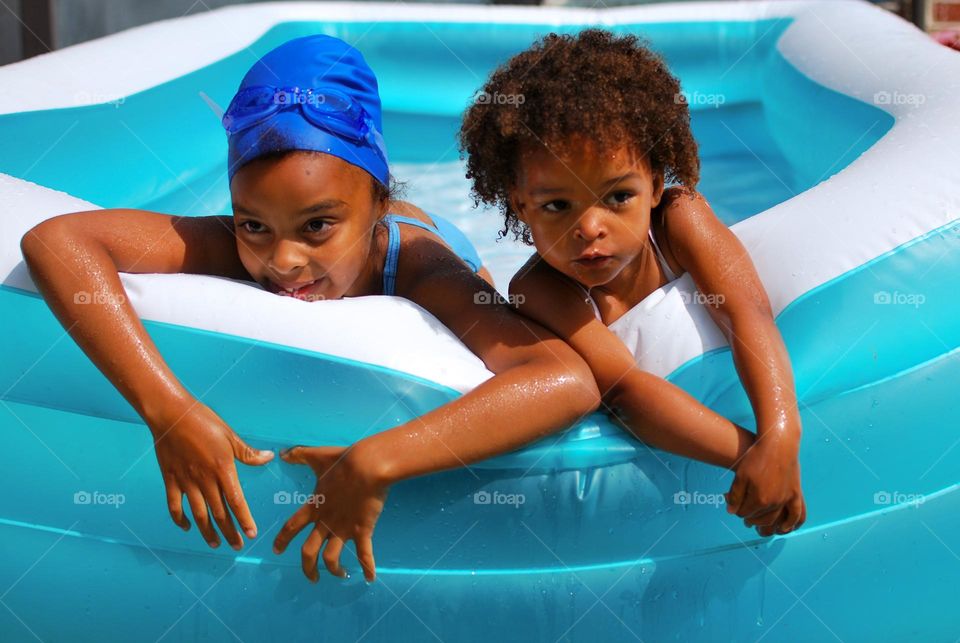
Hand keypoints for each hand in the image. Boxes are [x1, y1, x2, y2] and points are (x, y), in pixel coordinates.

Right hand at [150, 402, 273, 548]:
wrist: (171, 414)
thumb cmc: (204, 421)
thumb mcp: (230, 435)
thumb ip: (248, 452)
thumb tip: (269, 458)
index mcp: (222, 469)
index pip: (236, 501)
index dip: (244, 519)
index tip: (252, 533)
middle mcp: (205, 480)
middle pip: (219, 513)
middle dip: (229, 531)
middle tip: (237, 546)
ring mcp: (186, 481)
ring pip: (198, 514)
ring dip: (207, 531)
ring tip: (215, 544)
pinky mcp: (170, 480)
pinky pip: (175, 506)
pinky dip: (180, 519)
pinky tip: (187, 527)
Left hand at [273, 445, 387, 582]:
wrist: (367, 466)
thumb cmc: (342, 461)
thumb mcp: (316, 455)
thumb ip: (298, 455)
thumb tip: (282, 452)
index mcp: (314, 507)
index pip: (291, 527)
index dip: (282, 540)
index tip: (275, 550)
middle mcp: (325, 522)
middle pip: (309, 552)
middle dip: (307, 568)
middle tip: (310, 577)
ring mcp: (343, 528)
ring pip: (332, 558)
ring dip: (334, 570)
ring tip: (339, 575)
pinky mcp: (362, 530)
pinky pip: (365, 554)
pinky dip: (368, 568)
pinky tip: (370, 578)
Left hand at [726, 431, 804, 536]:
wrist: (779, 444)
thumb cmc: (757, 457)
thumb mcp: (740, 474)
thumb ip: (735, 495)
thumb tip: (732, 512)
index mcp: (758, 499)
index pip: (743, 513)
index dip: (736, 510)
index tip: (733, 505)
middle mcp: (774, 502)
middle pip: (759, 518)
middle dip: (749, 519)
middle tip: (744, 517)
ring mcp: (787, 499)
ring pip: (776, 519)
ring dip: (767, 525)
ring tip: (759, 526)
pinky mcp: (796, 494)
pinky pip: (797, 514)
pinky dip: (791, 524)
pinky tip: (784, 528)